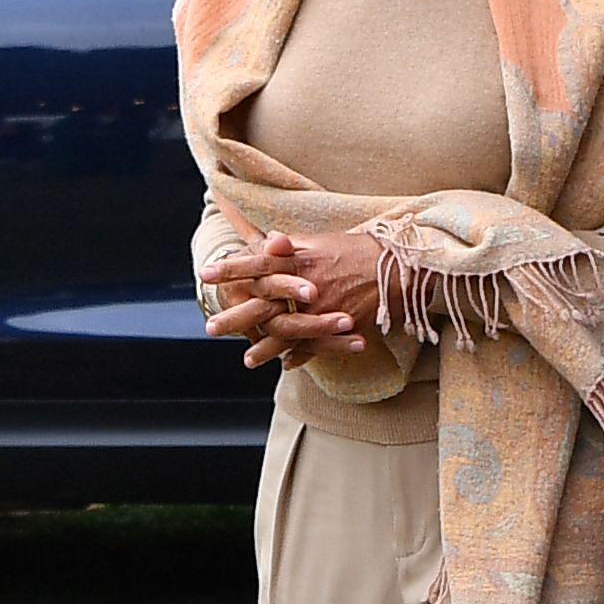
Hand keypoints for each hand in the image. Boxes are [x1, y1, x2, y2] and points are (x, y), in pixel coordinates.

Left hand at [198, 224, 389, 366]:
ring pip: (286, 332)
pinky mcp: (338, 327)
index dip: (231, 268)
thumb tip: (267, 239)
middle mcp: (307, 286)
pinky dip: (299, 356)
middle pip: (263, 304)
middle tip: (210, 328)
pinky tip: (285, 364)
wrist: (397, 268)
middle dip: (235, 317)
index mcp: (301, 259)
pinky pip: (314, 346)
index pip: (257, 263)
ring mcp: (322, 309)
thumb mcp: (323, 241)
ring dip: (264, 347)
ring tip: (246, 359)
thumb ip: (292, 245)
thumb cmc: (359, 249)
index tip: (205, 274)